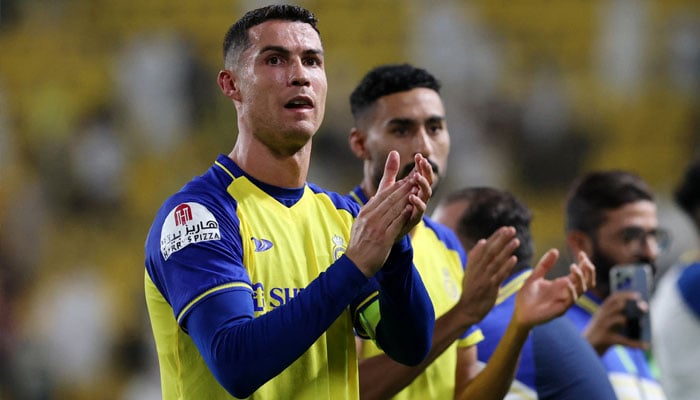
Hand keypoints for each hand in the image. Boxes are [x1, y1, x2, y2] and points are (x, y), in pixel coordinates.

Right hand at [346, 151, 423, 275]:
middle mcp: (370, 218)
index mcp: (365, 213)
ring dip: (406, 198)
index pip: (382, 195)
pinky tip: (411, 208)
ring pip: (394, 209)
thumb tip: (375, 198)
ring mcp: (376, 228)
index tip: (406, 179)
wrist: (355, 263)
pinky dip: (403, 215)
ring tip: (416, 189)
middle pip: (389, 199)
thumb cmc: (359, 244)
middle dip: (403, 188)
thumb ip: (368, 209)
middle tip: (414, 178)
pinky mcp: (383, 239)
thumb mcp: (360, 223)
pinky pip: (395, 224)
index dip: (395, 186)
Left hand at [393, 153, 432, 237]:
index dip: (421, 165)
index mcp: (414, 189)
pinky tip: (412, 197)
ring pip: (426, 196)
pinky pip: (419, 212)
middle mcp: (418, 198)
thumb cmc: (387, 207)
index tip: (418, 156)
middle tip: (423, 162)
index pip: (421, 174)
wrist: (382, 230)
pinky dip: (417, 204)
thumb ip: (391, 171)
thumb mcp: (387, 186)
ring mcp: (417, 209)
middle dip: (426, 172)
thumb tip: (394, 152)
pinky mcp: (413, 220)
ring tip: (416, 177)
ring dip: (423, 185)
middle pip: (427, 183)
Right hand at [455, 226, 518, 323]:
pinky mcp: (489, 287)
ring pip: (496, 261)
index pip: (486, 246)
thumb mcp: (470, 271)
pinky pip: (499, 275)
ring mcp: (484, 278)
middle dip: (501, 239)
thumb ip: (476, 256)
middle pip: (491, 251)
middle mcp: (478, 269)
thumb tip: (482, 241)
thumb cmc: (470, 290)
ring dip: (506, 250)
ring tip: (516, 241)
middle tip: (512, 229)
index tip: (505, 228)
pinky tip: (514, 259)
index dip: (496, 237)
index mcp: (473, 263)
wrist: (466, 310)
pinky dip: (506, 266)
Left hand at [513, 250, 594, 328]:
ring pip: (582, 290)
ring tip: (573, 267)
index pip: (581, 273)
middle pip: (587, 281)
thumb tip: (555, 250)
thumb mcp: (535, 277)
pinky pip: (571, 300)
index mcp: (563, 284)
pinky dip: (571, 291)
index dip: (584, 263)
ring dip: (580, 278)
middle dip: (588, 270)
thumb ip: (544, 265)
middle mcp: (567, 292)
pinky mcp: (560, 309)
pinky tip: (566, 282)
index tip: (581, 253)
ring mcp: (565, 301)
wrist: (519, 313)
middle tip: (583, 260)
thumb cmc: (527, 296)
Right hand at [584, 291, 648, 354]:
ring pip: (620, 319)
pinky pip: (623, 340)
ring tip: (643, 325)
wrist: (585, 349)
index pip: (613, 298)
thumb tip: (641, 315)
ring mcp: (602, 327)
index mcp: (602, 310)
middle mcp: (601, 316)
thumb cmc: (600, 335)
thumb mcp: (606, 323)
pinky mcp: (605, 339)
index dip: (626, 295)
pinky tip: (646, 346)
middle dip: (632, 305)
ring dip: (633, 322)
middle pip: (617, 306)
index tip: (638, 295)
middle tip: (645, 307)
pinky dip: (636, 343)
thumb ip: (619, 317)